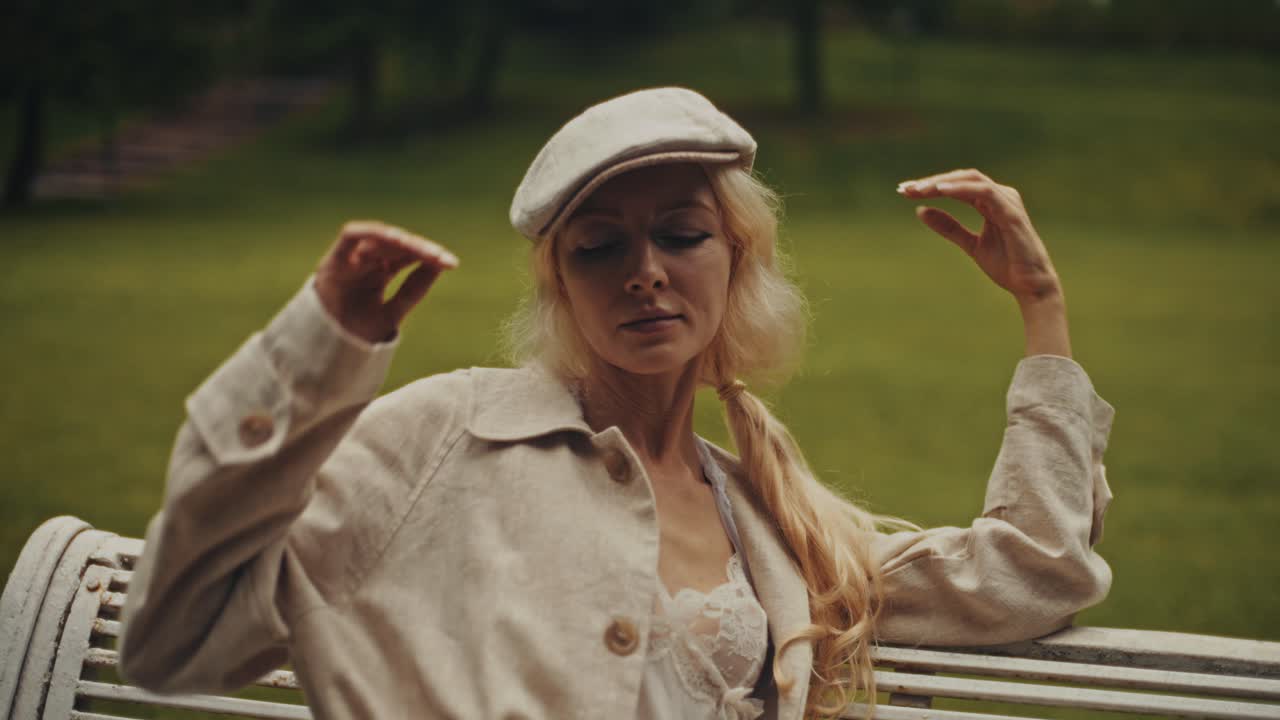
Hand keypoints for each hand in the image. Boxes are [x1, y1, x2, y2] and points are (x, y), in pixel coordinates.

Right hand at [314, 220, 458, 342]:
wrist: (326, 354)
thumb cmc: (357, 334)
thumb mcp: (394, 312)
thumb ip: (413, 289)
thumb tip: (441, 265)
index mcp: (380, 273)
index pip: (409, 257)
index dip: (429, 257)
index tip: (450, 263)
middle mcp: (366, 262)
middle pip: (397, 246)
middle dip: (420, 249)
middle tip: (441, 257)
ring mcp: (350, 260)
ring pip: (380, 239)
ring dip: (403, 242)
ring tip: (425, 251)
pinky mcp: (334, 260)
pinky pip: (351, 236)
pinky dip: (371, 232)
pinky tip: (395, 238)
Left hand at [898, 169, 1062, 303]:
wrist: (1030, 286)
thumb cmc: (1006, 264)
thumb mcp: (970, 244)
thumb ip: (949, 227)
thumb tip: (920, 211)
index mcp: (990, 201)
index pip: (956, 185)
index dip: (929, 186)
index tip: (903, 191)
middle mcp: (1000, 195)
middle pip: (961, 177)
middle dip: (931, 181)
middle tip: (904, 188)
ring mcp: (1007, 201)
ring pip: (971, 180)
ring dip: (942, 182)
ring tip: (919, 189)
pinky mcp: (1011, 212)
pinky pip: (985, 192)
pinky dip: (962, 189)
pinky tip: (942, 190)